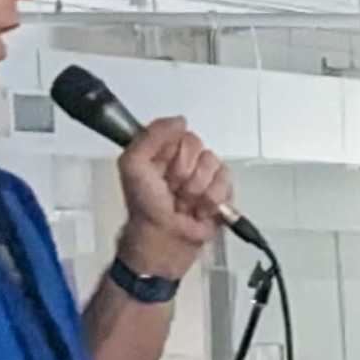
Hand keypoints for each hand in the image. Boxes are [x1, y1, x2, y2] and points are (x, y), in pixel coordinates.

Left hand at [111, 118, 229, 272]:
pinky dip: (212, 200)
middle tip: (173, 190)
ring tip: (186, 203)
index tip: (160, 171)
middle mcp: (184, 159)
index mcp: (163, 148)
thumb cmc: (145, 207)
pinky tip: (200, 210)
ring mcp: (204, 175)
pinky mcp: (222, 192)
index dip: (171, 153)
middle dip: (184, 173)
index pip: (179, 132)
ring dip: (197, 189)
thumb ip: (150, 136)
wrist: (164, 239)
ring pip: (213, 164)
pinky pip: (226, 182)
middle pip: (197, 146)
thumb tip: (180, 120)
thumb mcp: (133, 165)